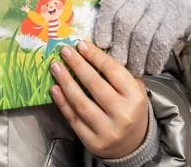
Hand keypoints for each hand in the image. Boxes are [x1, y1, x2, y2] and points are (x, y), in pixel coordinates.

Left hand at [50, 41, 149, 159]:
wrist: (133, 145)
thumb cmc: (131, 110)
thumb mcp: (133, 90)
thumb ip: (116, 74)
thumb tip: (89, 53)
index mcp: (135, 97)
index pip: (113, 71)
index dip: (95, 56)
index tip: (81, 45)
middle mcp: (122, 114)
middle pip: (95, 85)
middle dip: (77, 65)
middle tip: (65, 51)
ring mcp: (107, 131)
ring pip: (81, 103)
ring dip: (66, 82)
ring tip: (56, 67)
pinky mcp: (92, 142)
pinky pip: (73, 119)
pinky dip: (62, 103)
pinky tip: (55, 89)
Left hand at [93, 0, 190, 75]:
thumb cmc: (173, 11)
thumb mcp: (151, 1)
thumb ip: (131, 10)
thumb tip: (102, 39)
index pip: (113, 0)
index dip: (103, 24)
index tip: (101, 43)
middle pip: (125, 19)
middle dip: (119, 46)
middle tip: (118, 64)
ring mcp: (168, 0)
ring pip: (141, 35)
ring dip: (136, 57)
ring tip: (135, 70)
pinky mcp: (183, 17)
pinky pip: (160, 43)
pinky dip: (153, 59)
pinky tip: (152, 68)